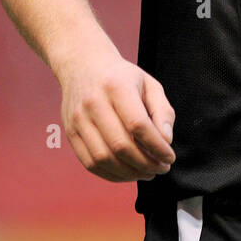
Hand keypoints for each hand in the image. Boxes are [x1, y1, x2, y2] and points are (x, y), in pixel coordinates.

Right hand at [58, 45, 176, 181]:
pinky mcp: (71, 133)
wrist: (83, 66)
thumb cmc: (121, 77)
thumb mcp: (149, 84)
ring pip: (104, 159)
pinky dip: (112, 174)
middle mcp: (94, 103)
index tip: (169, 157)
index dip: (157, 147)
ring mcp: (78, 120)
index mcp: (116, 86)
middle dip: (146, 164)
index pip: (138, 125)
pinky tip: (128, 172)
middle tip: (161, 168)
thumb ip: (163, 111)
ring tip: (147, 172)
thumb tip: (165, 141)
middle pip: (121, 145)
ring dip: (130, 173)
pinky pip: (90, 163)